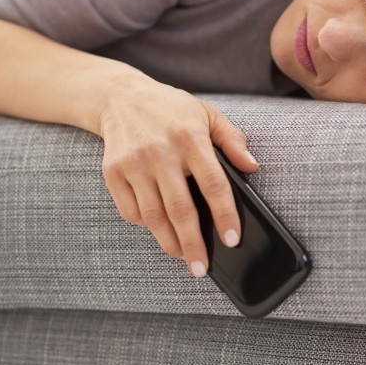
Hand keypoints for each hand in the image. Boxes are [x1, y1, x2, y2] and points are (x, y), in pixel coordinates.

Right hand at [97, 73, 258, 277]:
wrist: (121, 97)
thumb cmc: (172, 109)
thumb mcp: (208, 115)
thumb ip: (233, 140)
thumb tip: (253, 167)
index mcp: (190, 137)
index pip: (213, 184)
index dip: (224, 215)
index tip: (231, 239)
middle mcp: (161, 152)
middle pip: (180, 209)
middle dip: (193, 244)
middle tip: (201, 268)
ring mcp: (133, 163)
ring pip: (153, 216)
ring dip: (169, 242)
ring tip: (183, 256)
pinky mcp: (112, 172)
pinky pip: (130, 211)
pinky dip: (145, 226)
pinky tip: (159, 229)